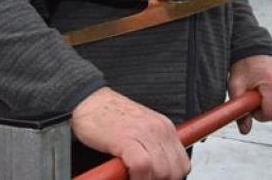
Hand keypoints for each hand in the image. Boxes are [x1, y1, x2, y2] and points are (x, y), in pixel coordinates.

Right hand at [71, 87, 190, 178]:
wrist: (89, 100)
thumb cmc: (109, 115)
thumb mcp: (141, 128)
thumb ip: (154, 145)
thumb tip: (161, 169)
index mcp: (164, 126)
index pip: (182, 163)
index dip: (170, 177)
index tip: (157, 178)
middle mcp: (158, 129)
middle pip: (174, 171)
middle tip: (143, 178)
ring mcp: (144, 133)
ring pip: (161, 172)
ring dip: (147, 179)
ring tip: (133, 176)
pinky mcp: (127, 139)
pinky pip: (142, 167)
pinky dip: (137, 178)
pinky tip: (127, 174)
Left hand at [228, 55, 271, 134]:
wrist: (254, 50)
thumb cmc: (244, 67)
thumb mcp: (236, 86)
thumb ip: (239, 109)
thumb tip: (244, 130)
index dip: (260, 114)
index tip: (252, 105)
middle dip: (267, 112)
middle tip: (256, 98)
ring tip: (262, 93)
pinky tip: (271, 92)